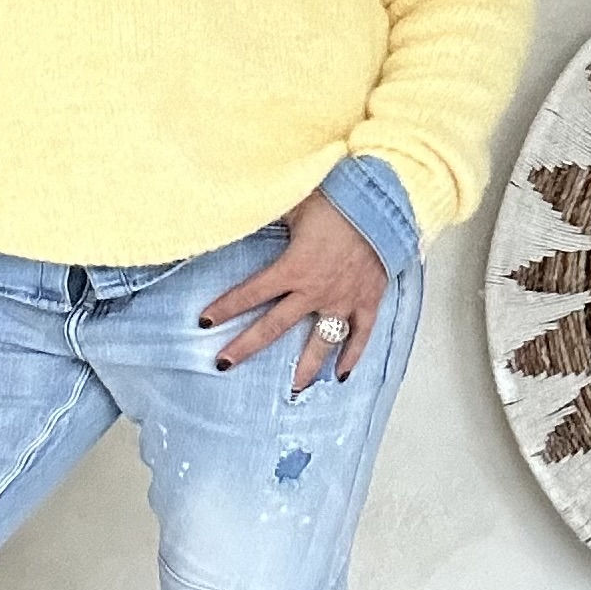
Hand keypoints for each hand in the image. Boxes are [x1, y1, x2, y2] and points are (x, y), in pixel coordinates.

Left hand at [198, 192, 387, 391]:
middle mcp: (314, 291)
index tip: (204, 321)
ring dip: (304, 367)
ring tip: (292, 389)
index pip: (250, 293)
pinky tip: (342, 375)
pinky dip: (353, 356)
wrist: (386, 206)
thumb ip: (271, 214)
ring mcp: (343, 300)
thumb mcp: (296, 203)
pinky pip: (360, 335)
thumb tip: (242, 210)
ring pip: (319, 342)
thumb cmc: (340, 200)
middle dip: (245, 347)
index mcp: (293, 268)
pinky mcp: (368, 301)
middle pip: (273, 327)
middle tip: (223, 364)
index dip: (225, 307)